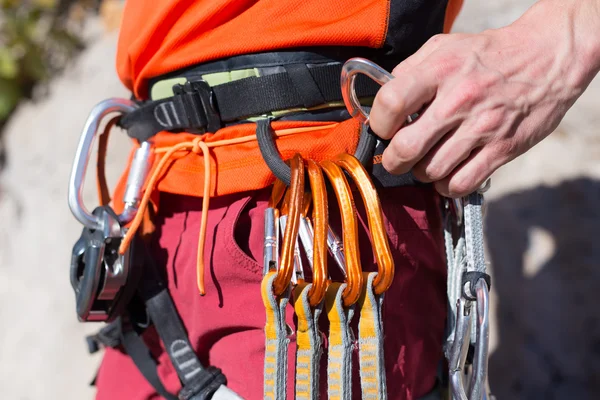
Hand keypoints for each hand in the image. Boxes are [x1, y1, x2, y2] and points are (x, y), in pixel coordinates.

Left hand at [369, 0, 599, 196]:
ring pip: (431, 171)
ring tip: (426, 162)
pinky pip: (461, 183)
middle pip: (406, 148)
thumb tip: (383, 100)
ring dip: (421, 173)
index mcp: (440, 71)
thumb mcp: (445, 46)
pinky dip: (447, 186)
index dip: (378, 123)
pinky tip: (448, 174)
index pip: (390, 104)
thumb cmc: (490, 54)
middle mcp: (459, 100)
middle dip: (393, 160)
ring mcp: (482, 127)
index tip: (383, 129)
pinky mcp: (503, 149)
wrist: (549, 56)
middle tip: (397, 158)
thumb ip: (410, 70)